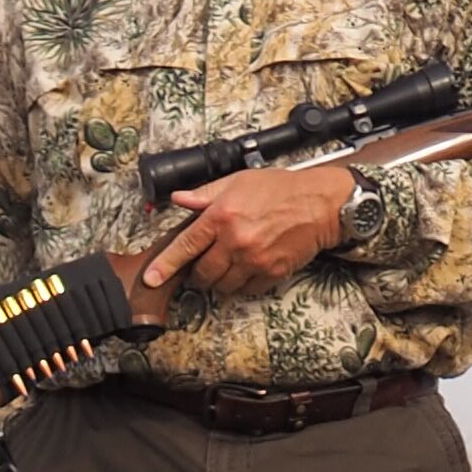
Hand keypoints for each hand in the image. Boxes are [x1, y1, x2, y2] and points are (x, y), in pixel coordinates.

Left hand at [138, 158, 355, 311]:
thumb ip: (206, 194)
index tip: (151, 279)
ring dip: (220, 280)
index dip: (165, 266)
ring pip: (223, 286)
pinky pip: (246, 290)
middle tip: (207, 261)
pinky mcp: (270, 274)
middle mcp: (235, 241)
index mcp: (222, 216)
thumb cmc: (280, 189)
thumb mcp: (238, 181)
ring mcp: (253, 261)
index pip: (185, 246)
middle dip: (199, 272)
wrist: (320, 204)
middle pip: (202, 273)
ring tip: (229, 263)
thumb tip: (180, 199)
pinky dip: (242, 283)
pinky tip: (248, 267)